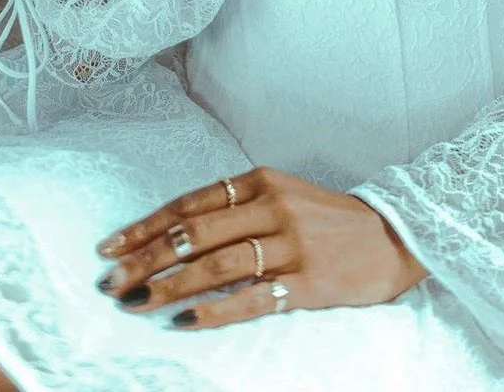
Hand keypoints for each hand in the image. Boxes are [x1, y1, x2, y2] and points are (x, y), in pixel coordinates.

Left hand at [94, 166, 429, 330]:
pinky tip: (185, 322)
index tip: (110, 245)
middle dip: (145, 258)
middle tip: (109, 281)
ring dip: (169, 286)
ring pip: (216, 265)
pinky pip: (252, 299)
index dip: (147, 225)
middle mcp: (272, 207)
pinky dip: (215, 311)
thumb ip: (237, 206)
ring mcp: (291, 245)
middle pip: (194, 233)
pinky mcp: (307, 282)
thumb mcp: (284, 195)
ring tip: (135, 303)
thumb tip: (176, 231)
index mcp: (262, 181)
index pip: (190, 203)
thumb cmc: (329, 219)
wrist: (394, 235)